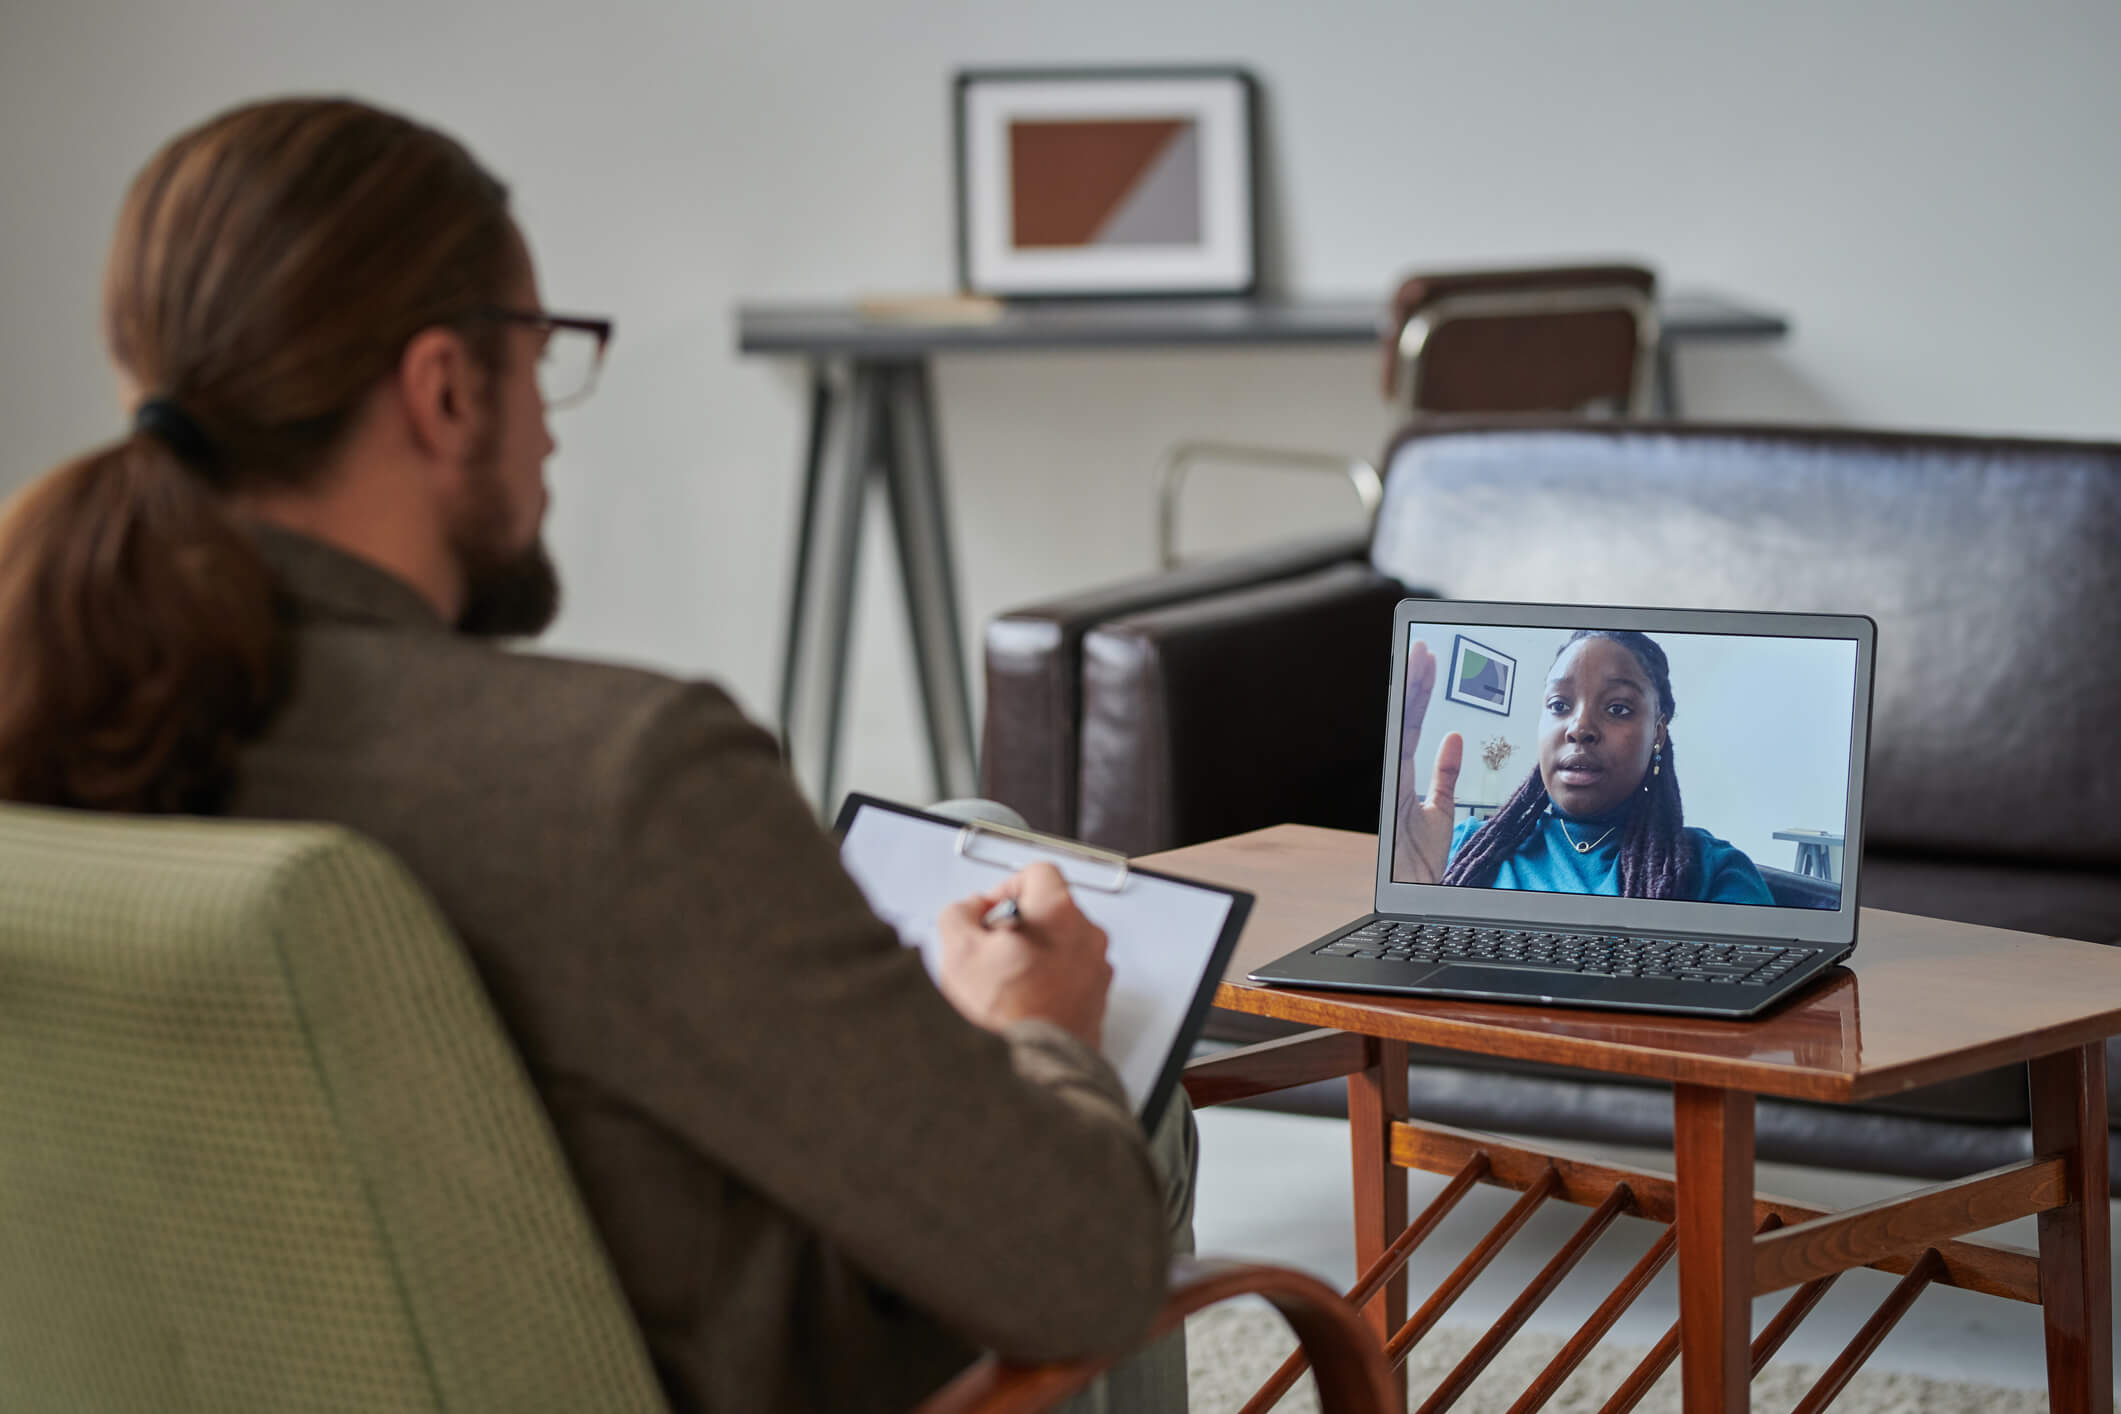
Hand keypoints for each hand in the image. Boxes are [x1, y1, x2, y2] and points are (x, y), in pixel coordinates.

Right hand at [935, 862, 1111, 1049]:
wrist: (1032, 1071)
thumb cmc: (1003, 1016)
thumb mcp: (959, 951)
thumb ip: (961, 912)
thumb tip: (970, 909)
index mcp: (1060, 914)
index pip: (1038, 873)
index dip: (1007, 886)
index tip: (991, 909)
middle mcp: (1088, 937)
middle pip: (1052, 910)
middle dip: (1020, 923)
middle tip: (992, 948)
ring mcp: (1097, 971)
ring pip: (1063, 944)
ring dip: (1036, 953)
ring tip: (1005, 982)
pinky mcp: (1098, 1001)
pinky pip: (1073, 976)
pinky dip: (1051, 981)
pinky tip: (1022, 1002)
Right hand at [1391, 639, 1463, 883]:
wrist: (1418, 900)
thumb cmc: (1423, 864)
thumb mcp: (1440, 812)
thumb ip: (1445, 775)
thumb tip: (1454, 737)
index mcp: (1403, 778)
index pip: (1411, 724)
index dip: (1418, 690)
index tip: (1426, 658)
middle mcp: (1397, 782)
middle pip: (1405, 722)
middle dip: (1414, 684)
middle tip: (1424, 649)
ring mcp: (1398, 796)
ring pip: (1406, 738)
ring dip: (1415, 702)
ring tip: (1423, 665)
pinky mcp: (1407, 820)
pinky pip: (1423, 783)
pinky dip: (1440, 760)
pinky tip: (1453, 733)